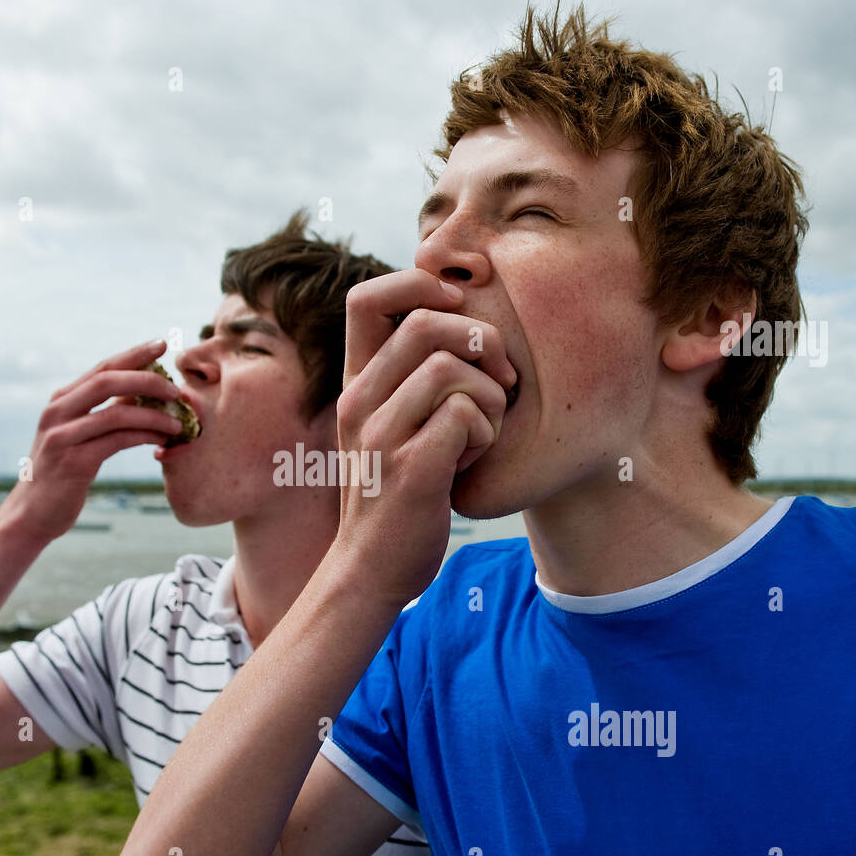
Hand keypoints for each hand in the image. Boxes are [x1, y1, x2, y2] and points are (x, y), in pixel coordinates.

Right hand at [0, 339, 184, 544]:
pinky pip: (117, 440)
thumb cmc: (63, 473)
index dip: (133, 355)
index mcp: (60, 401)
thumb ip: (104, 413)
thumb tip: (143, 393)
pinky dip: (145, 436)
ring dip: (154, 414)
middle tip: (176, 387)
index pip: (102, 368)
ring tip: (179, 422)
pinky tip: (162, 440)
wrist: (32, 514)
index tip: (160, 345)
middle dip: (146, 378)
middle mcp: (57, 412)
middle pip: (107, 381)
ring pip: (116, 412)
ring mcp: (63, 436)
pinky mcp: (73, 462)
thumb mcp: (80, 436)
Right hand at [332, 269, 514, 604]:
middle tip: (499, 379)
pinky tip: (473, 459)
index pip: (366, 298)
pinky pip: (466, 414)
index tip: (458, 311)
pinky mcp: (411, 469)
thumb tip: (460, 324)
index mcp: (355, 386)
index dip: (418, 284)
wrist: (370, 571)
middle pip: (426, 323)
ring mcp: (381, 436)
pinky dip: (486, 432)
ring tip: (483, 432)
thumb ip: (408, 381)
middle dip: (479, 342)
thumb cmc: (394, 496)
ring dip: (490, 396)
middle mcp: (359, 402)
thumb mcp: (388, 429)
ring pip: (453, 369)